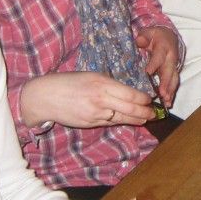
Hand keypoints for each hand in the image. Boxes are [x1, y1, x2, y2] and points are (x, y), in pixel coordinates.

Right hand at [19, 71, 157, 129]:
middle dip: (145, 112)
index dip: (143, 98)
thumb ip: (108, 84)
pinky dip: (121, 121)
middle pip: (130, 108)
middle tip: (154, 113)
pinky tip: (129, 121)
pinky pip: (110, 122)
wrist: (45, 97)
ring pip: (122, 118)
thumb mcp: (90, 76)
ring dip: (136, 119)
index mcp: (102, 84)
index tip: (150, 99)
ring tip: (146, 119)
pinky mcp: (90, 123)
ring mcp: (96, 114)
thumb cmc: (67, 82)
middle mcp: (101, 99)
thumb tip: (125, 90)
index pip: (130, 94)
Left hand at [136, 25, 180, 107]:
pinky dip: (172, 94)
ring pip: (174, 79)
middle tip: (162, 94)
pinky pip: (174, 84)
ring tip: (167, 102)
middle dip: (166, 83)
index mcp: (164, 47)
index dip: (154, 64)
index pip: (159, 56)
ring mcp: (174, 66)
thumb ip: (144, 36)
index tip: (148, 73)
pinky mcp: (174, 73)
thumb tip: (139, 41)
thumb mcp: (148, 32)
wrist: (169, 36)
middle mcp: (171, 58)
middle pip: (169, 71)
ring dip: (170, 91)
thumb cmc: (155, 36)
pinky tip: (168, 103)